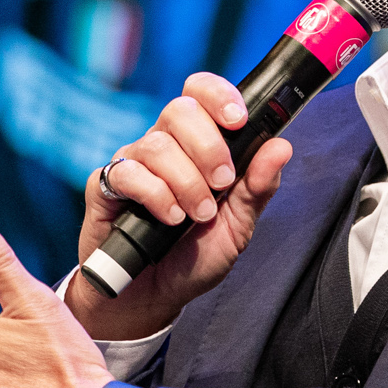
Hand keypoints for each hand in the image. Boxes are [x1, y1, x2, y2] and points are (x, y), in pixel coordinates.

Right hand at [68, 72, 293, 339]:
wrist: (154, 295)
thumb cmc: (195, 255)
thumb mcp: (239, 225)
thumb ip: (258, 186)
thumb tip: (281, 146)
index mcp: (197, 143)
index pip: (201, 92)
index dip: (219, 95)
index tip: (238, 120)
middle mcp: (163, 144)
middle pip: (180, 110)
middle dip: (208, 147)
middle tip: (221, 184)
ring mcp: (132, 162)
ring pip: (157, 144)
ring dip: (186, 182)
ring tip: (197, 214)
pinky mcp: (106, 185)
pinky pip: (128, 172)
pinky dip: (155, 195)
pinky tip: (168, 218)